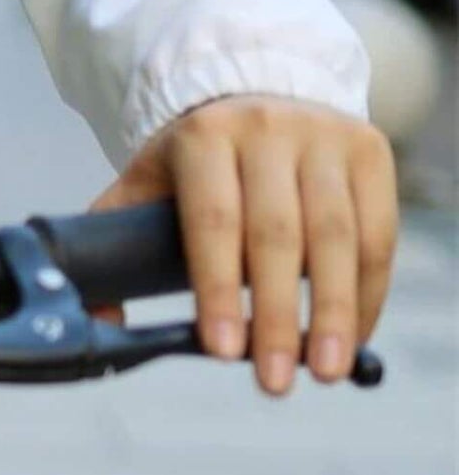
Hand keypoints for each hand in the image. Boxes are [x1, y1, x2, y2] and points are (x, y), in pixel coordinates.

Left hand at [93, 96, 396, 393]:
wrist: (252, 93)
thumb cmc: (190, 164)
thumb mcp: (140, 186)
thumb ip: (110, 246)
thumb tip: (96, 322)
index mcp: (202, 138)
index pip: (212, 221)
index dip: (218, 289)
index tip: (222, 351)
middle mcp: (267, 129)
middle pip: (278, 235)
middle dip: (277, 316)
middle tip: (274, 381)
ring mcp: (324, 136)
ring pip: (337, 237)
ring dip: (334, 313)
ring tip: (324, 371)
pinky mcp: (370, 150)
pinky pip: (378, 233)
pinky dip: (368, 292)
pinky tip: (352, 338)